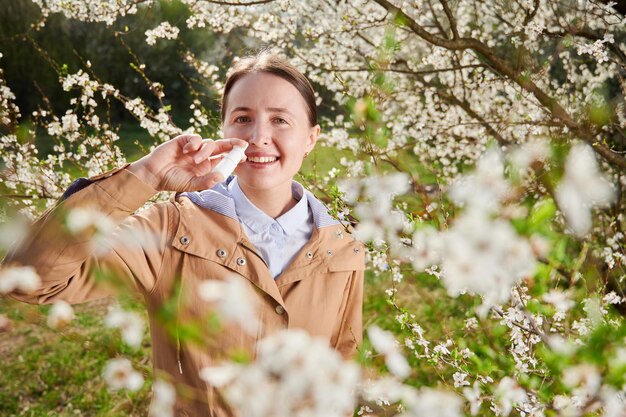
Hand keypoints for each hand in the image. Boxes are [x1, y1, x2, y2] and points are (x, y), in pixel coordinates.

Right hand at [127, 134, 247, 191]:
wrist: (154, 174)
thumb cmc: (172, 181)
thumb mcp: (191, 184)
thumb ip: (206, 182)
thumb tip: (221, 177)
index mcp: (206, 166)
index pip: (223, 159)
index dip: (233, 157)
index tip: (244, 157)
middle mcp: (202, 155)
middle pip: (221, 147)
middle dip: (232, 144)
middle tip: (242, 144)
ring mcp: (193, 148)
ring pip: (208, 143)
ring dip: (205, 151)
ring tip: (196, 160)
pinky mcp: (183, 140)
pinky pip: (194, 138)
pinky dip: (193, 143)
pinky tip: (186, 151)